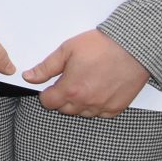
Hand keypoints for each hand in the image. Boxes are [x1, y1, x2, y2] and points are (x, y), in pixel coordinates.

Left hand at [22, 29, 151, 117]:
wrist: (133, 47)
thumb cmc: (100, 46)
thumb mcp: (66, 50)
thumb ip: (45, 67)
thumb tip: (28, 77)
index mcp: (70, 90)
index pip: (48, 103)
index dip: (46, 94)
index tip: (52, 85)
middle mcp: (86, 103)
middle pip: (65, 110)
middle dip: (62, 98)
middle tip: (70, 81)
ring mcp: (102, 107)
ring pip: (82, 113)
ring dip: (79, 103)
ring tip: (85, 84)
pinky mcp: (117, 108)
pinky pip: (100, 114)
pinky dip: (96, 105)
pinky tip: (98, 90)